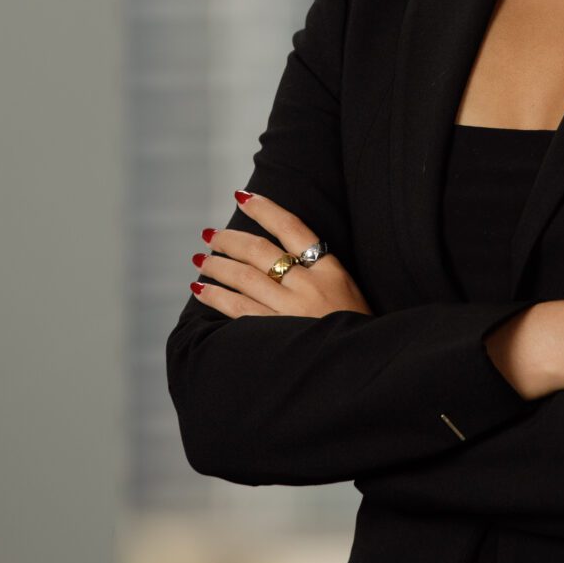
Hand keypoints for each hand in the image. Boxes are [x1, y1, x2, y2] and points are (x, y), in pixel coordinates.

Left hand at [191, 190, 371, 318]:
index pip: (292, 227)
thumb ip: (319, 273)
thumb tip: (283, 257)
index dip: (264, 209)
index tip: (242, 197)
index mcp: (330, 270)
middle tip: (210, 235)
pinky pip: (238, 309)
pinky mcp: (276, 334)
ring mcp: (290, 310)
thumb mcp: (349, 292)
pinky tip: (201, 290)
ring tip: (201, 260)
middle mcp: (308, 285)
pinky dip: (216, 296)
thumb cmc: (356, 329)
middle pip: (259, 251)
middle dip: (229, 240)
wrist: (362, 364)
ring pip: (244, 277)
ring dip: (217, 266)